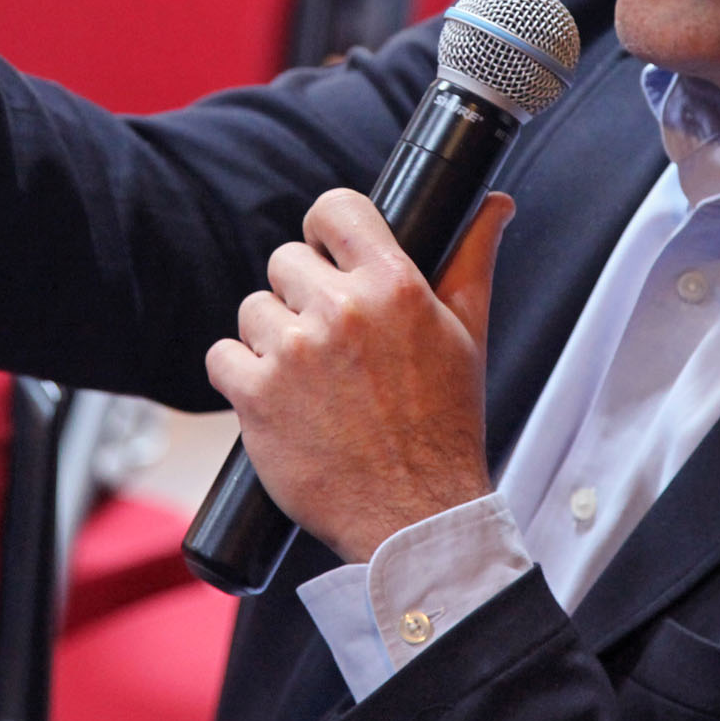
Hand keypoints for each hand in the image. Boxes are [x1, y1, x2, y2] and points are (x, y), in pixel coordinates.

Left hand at [208, 190, 514, 563]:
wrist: (414, 516)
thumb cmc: (444, 425)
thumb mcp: (469, 333)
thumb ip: (473, 257)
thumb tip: (497, 204)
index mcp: (394, 285)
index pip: (334, 208)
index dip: (324, 232)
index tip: (326, 257)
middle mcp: (341, 310)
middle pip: (285, 262)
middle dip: (301, 297)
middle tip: (330, 345)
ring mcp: (294, 352)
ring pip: (253, 310)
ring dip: (272, 340)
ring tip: (310, 381)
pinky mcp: (256, 396)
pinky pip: (222, 356)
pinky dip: (241, 377)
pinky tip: (278, 401)